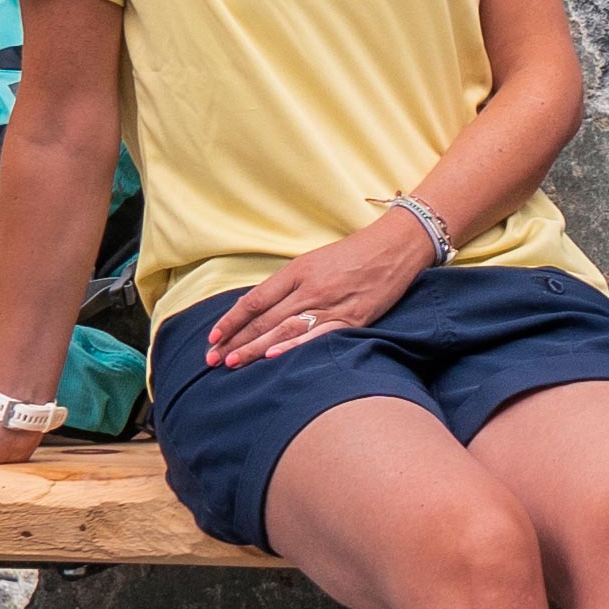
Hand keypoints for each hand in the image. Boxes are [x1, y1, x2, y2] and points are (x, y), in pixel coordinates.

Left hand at [201, 214, 433, 365]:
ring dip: (255, 348)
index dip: (232, 319)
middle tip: (212, 359)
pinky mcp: (352, 319)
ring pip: (284, 330)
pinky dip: (294, 347)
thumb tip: (257, 307)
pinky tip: (274, 357)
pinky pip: (318, 336)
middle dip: (236, 340)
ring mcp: (331, 304)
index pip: (255, 300)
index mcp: (298, 271)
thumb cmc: (354, 253)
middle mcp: (310, 288)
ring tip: (232, 362)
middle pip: (264, 318)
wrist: (396, 246)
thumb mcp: (315, 261)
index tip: (213, 336)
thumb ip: (288, 284)